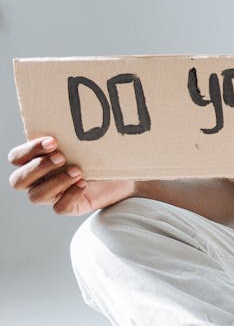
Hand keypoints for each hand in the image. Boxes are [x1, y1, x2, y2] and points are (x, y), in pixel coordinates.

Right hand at [9, 136, 134, 214]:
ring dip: (55, 182)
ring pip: (36, 196)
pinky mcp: (68, 206)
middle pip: (18, 180)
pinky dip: (70, 195)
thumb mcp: (83, 144)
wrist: (124, 174)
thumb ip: (70, 136)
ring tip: (77, 171)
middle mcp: (38, 180)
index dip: (29, 150)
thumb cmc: (98, 155)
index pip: (17, 157)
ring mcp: (52, 195)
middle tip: (61, 157)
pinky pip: (60, 208)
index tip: (53, 141)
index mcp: (35, 160)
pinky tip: (84, 184)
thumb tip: (74, 118)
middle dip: (38, 167)